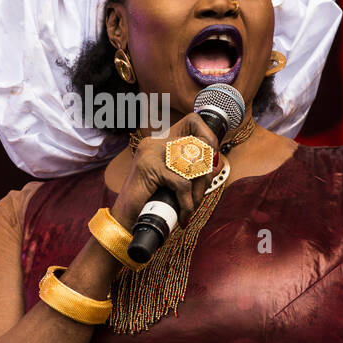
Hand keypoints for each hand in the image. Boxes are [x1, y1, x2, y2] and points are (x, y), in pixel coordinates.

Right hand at [109, 112, 220, 229]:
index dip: (208, 137)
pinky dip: (187, 202)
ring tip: (190, 206)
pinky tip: (183, 213)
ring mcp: (151, 152)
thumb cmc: (150, 202)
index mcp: (161, 140)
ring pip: (192, 165)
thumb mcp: (175, 181)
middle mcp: (155, 141)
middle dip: (206, 174)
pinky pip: (182, 183)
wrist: (124, 220)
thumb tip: (217, 163)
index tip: (211, 162)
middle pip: (198, 145)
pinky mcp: (149, 167)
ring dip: (198, 191)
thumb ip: (193, 169)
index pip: (193, 122)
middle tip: (199, 194)